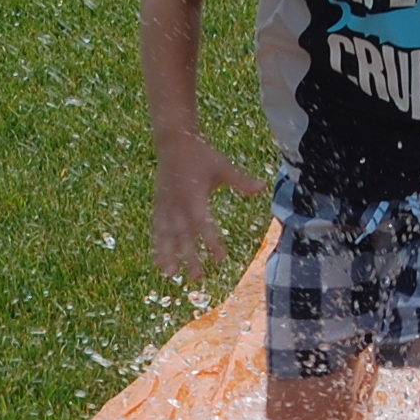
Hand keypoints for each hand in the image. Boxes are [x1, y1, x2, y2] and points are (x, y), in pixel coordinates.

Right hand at [150, 133, 264, 278]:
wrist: (173, 142)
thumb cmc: (202, 155)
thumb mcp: (223, 166)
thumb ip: (240, 180)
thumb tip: (262, 188)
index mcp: (194, 195)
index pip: (204, 223)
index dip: (211, 241)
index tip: (220, 258)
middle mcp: (178, 203)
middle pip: (184, 235)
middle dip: (190, 257)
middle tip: (197, 278)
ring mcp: (166, 205)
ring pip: (166, 235)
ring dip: (168, 255)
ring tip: (170, 275)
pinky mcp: (159, 205)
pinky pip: (158, 228)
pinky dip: (157, 245)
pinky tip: (159, 262)